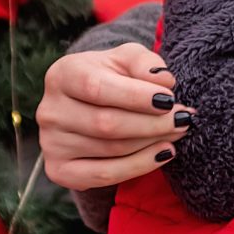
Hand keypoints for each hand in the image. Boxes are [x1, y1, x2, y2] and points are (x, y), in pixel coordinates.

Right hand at [35, 43, 189, 191]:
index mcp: (62, 75)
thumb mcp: (127, 59)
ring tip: (178, 131)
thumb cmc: (113, 77)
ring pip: (111, 149)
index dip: (135, 96)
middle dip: (152, 122)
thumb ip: (144, 62)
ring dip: (152, 142)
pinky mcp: (60, 171)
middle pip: (106, 123)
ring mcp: (51, 144)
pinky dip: (140, 166)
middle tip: (183, 118)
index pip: (96, 88)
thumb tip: (163, 79)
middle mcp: (49, 110)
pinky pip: (105, 174)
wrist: (90, 106)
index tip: (169, 98)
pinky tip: (164, 153)